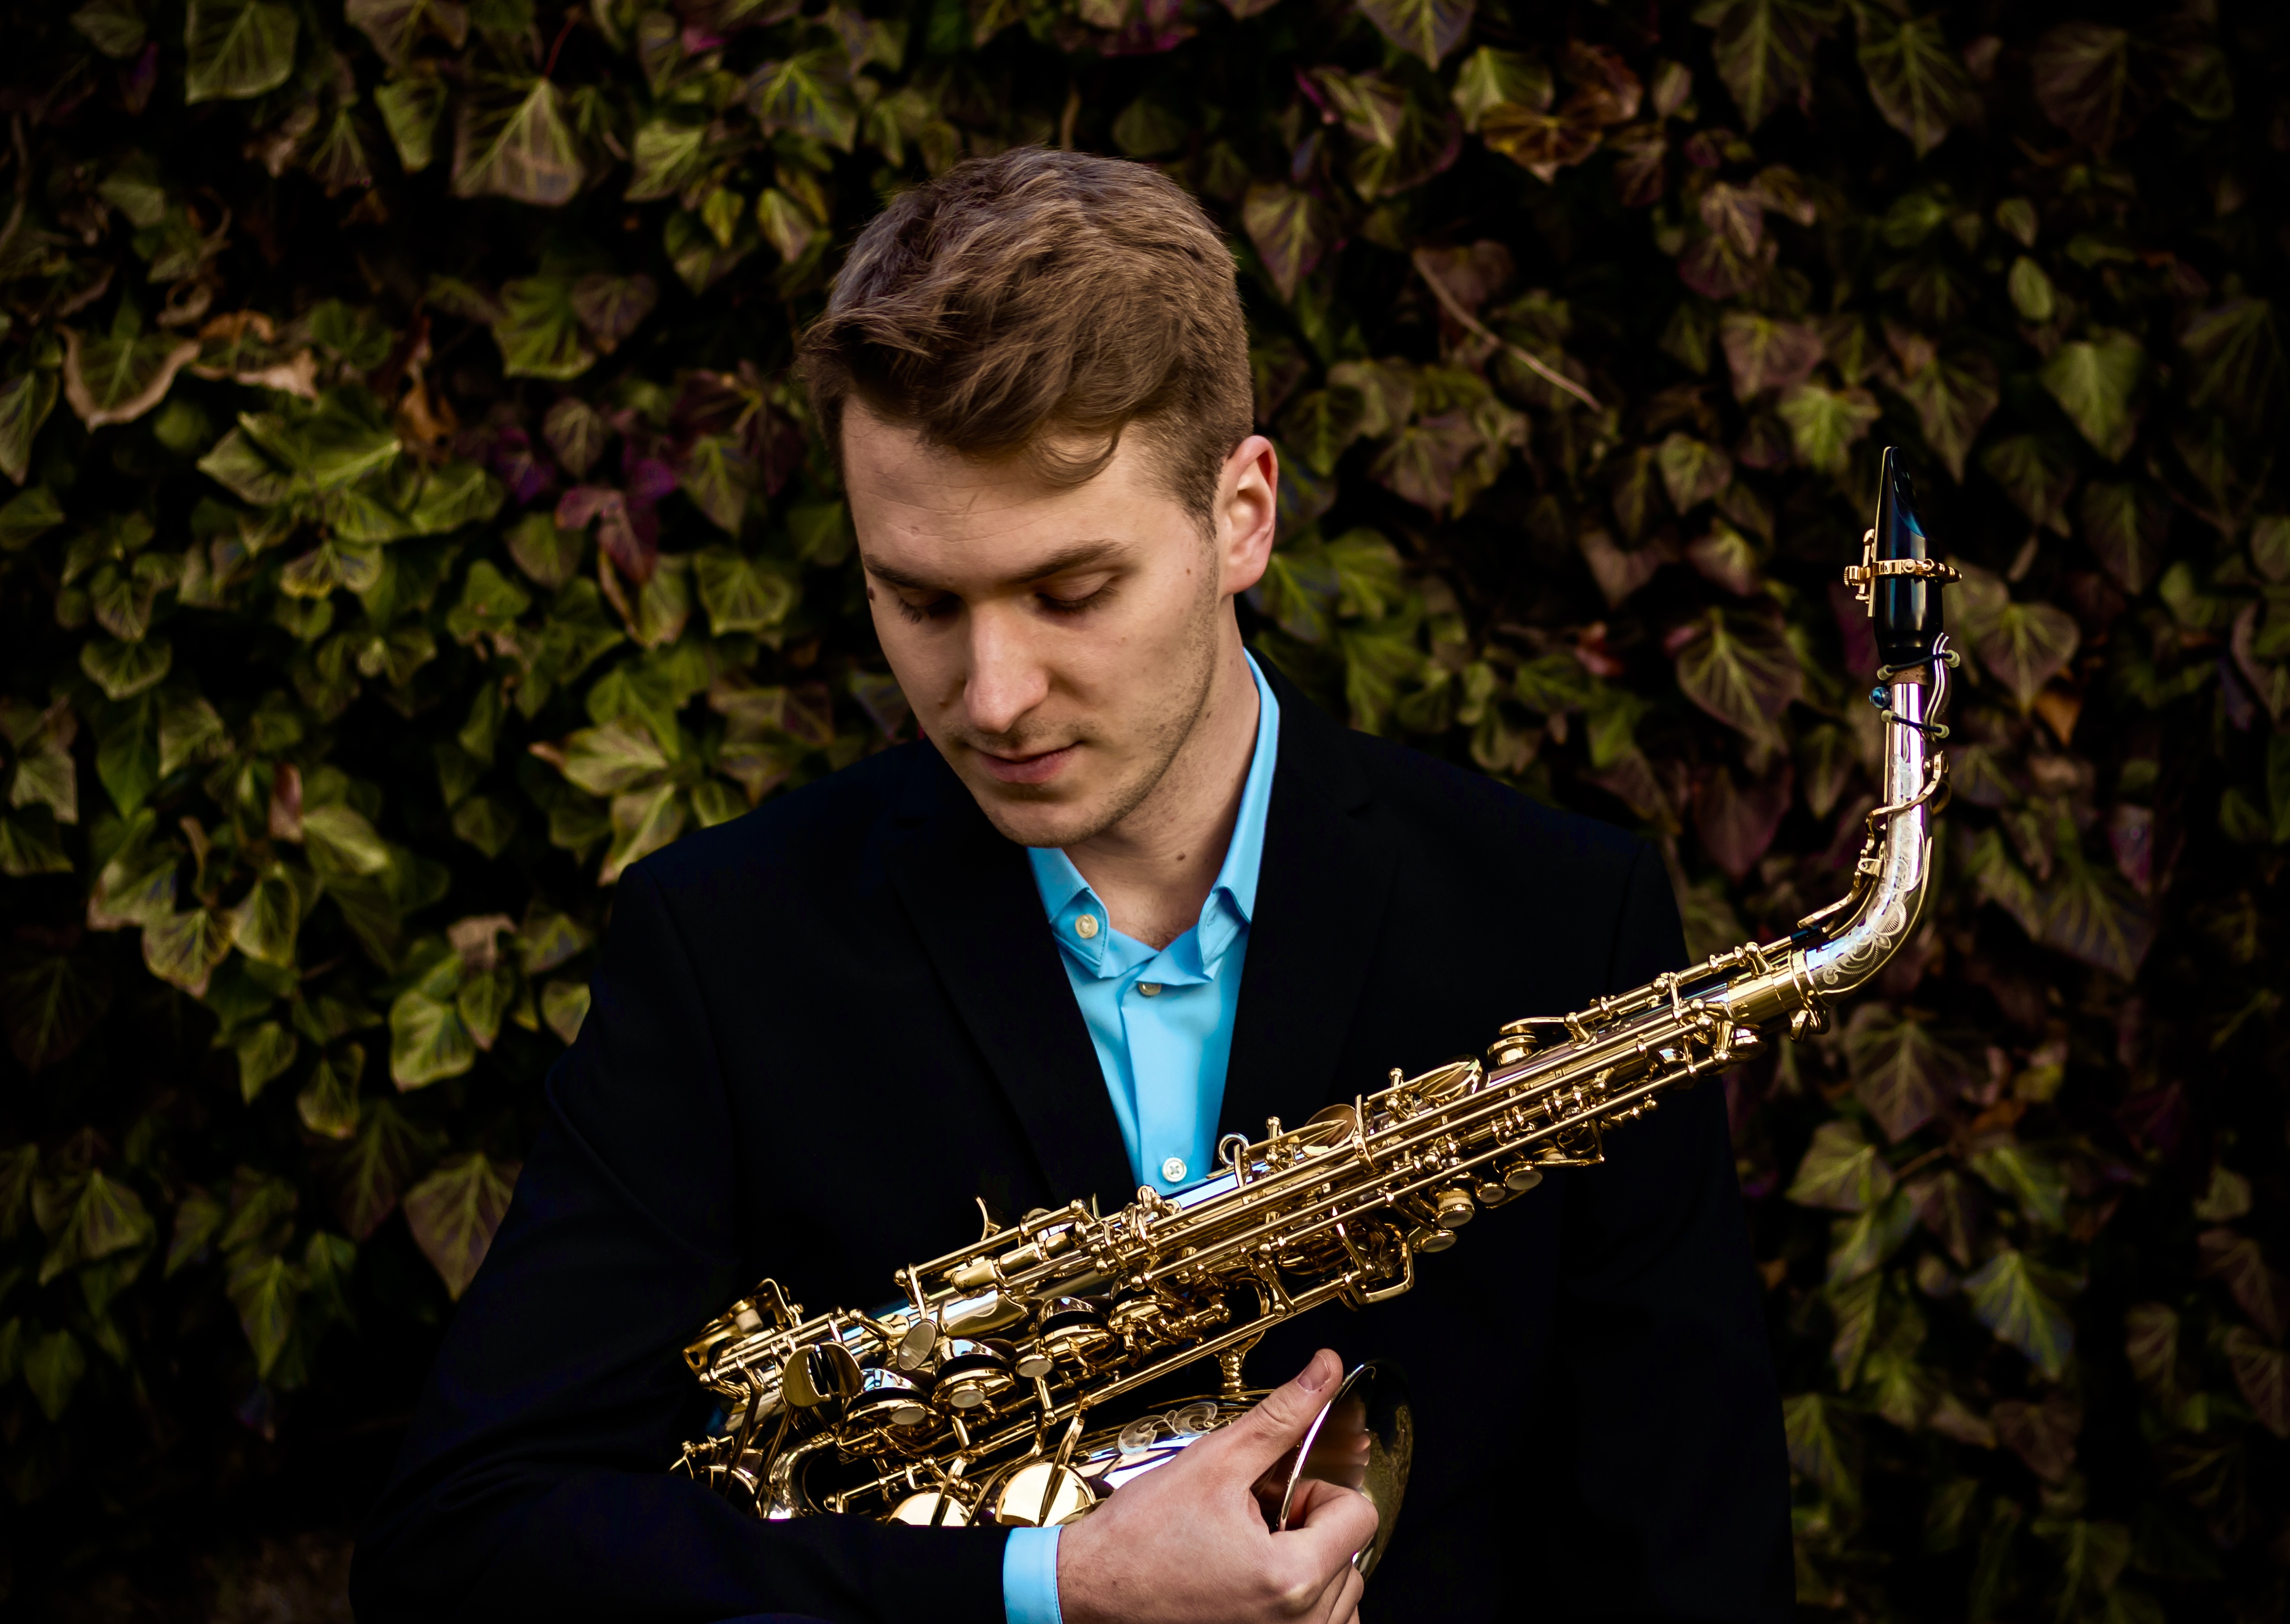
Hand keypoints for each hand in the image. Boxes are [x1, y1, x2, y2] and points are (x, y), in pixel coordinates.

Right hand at [1056, 1349, 1376, 1623]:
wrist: (1090, 1590)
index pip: (1359, 1515)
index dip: (1314, 1493)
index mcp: (1292, 1579)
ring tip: (1246, 1554)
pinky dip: (1301, 1604)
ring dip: (1306, 1565)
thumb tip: (1325, 1369)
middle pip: (1350, 1554)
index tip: (1271, 1497)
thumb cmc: (1140, 1539)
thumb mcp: (1217, 1462)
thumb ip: (1283, 1415)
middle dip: (1306, 1528)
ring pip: (1339, 1592)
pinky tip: (1253, 1584)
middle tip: (1248, 1524)